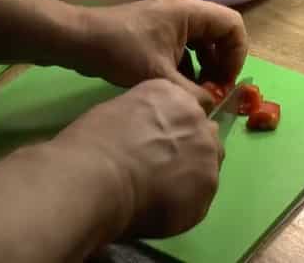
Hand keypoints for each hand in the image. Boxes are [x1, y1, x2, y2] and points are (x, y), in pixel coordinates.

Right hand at [53, 79, 223, 238]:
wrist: (97, 177)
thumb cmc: (93, 143)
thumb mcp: (119, 112)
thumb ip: (144, 120)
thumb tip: (146, 138)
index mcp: (173, 95)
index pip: (186, 112)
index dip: (173, 131)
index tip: (157, 146)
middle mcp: (198, 118)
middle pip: (204, 136)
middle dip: (189, 151)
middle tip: (161, 169)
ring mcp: (208, 152)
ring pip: (207, 166)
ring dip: (191, 177)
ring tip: (161, 193)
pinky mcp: (209, 185)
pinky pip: (201, 196)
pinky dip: (185, 203)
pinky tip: (162, 208)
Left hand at [74, 0, 247, 107]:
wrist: (78, 40)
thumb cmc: (120, 52)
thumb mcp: (159, 78)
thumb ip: (192, 94)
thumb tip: (212, 107)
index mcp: (191, 12)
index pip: (234, 27)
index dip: (237, 56)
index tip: (225, 82)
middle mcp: (185, 9)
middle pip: (221, 33)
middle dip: (222, 64)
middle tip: (213, 91)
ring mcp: (171, 17)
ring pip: (204, 41)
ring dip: (205, 66)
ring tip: (197, 92)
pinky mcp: (159, 28)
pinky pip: (186, 44)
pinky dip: (189, 64)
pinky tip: (178, 86)